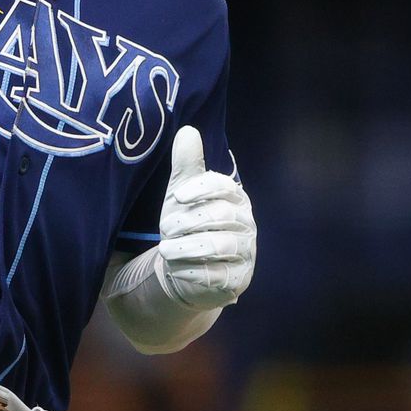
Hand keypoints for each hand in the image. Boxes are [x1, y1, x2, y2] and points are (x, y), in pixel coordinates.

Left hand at [154, 125, 256, 309]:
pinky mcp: (239, 279)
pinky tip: (178, 269)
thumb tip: (188, 130)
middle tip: (164, 229)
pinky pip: (220, 275)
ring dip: (189, 247)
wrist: (185, 269)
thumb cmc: (186, 225)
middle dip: (188, 222)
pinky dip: (196, 271)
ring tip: (166, 250)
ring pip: (222, 245)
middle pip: (221, 215)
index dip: (201, 189)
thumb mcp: (181, 195)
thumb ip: (186, 165)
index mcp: (235, 198)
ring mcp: (246, 253)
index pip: (224, 187)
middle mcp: (245, 223)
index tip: (178, 196)